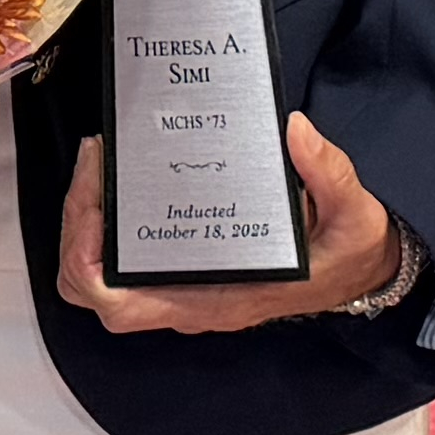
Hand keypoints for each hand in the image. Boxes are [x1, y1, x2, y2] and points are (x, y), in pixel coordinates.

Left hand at [61, 112, 407, 335]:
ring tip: (102, 161)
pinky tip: (123, 172)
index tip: (96, 200)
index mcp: (217, 299)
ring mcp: (181, 287)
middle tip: (96, 163)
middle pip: (90, 289)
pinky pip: (121, 256)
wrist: (359, 270)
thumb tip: (295, 130)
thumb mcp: (354, 214)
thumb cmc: (348, 251)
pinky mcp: (184, 268)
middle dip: (75, 227)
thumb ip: (329, 173)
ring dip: (85, 221)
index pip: (120, 304)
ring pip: (98, 274)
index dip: (86, 258)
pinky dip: (107, 219)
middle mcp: (188, 300)